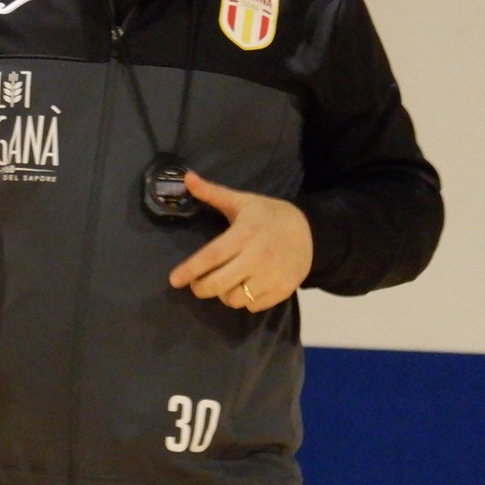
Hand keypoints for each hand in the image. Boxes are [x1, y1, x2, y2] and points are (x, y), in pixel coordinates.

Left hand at [167, 171, 312, 311]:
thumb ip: (213, 193)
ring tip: (224, 283)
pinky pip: (253, 307)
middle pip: (219, 283)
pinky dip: (244, 301)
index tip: (174, 280)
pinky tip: (245, 287)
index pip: (211, 256)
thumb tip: (187, 178)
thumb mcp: (242, 201)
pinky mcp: (283, 290)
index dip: (190, 270)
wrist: (310, 231)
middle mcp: (257, 257)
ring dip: (223, 294)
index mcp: (244, 234)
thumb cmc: (268, 215)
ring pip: (234, 299)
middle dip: (201, 288)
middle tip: (197, 285)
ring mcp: (272, 276)